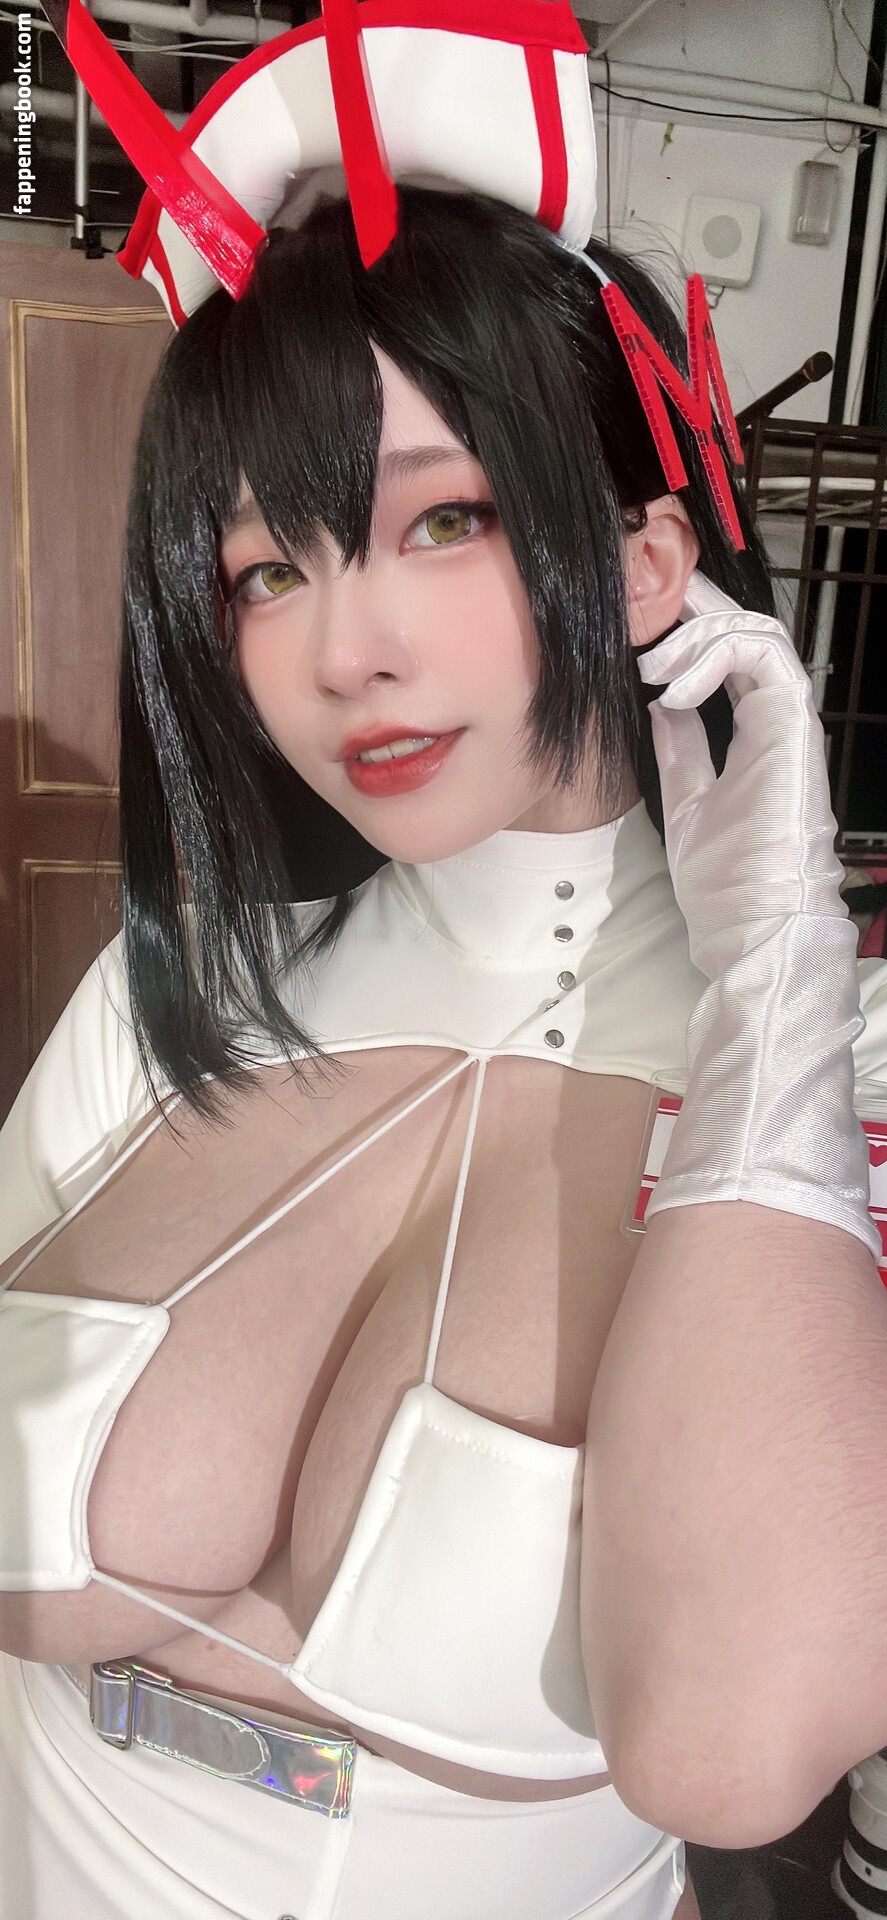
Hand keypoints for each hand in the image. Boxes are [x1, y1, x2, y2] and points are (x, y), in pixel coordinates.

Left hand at [637, 572, 845, 981]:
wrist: (757, 924)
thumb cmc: (726, 879)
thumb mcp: (687, 799)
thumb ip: (681, 749)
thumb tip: (661, 706)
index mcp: (758, 733)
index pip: (733, 659)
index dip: (695, 630)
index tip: (646, 620)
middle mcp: (779, 719)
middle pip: (749, 633)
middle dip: (700, 605)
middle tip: (652, 589)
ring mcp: (790, 720)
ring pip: (760, 634)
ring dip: (701, 630)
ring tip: (653, 656)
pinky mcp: (794, 726)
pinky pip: (763, 657)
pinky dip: (716, 654)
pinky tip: (674, 684)